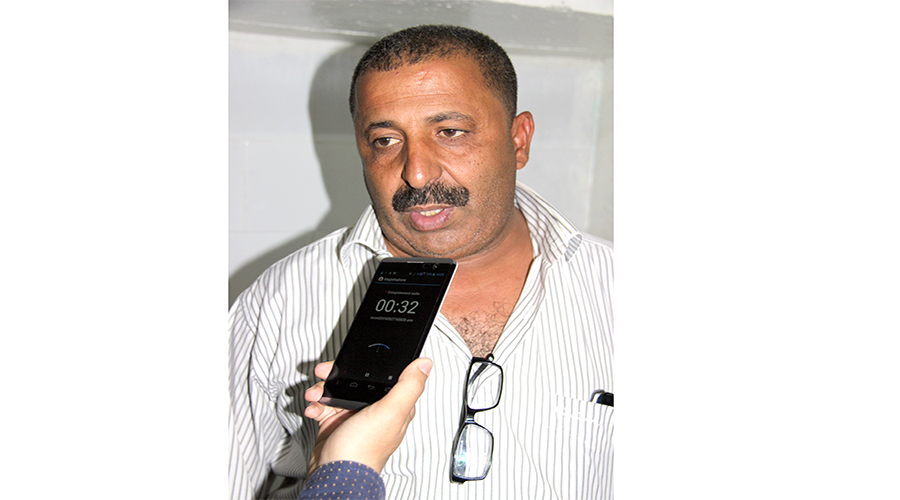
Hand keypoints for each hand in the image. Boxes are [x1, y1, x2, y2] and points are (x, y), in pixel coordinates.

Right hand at [303, 358, 432, 473]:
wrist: (334, 475)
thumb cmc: (363, 451)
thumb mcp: (391, 413)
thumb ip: (409, 386)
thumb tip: (425, 365)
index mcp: (394, 407)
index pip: (389, 377)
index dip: (374, 365)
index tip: (359, 358)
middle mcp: (375, 411)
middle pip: (358, 380)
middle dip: (339, 375)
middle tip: (328, 372)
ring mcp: (354, 417)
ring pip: (339, 390)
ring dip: (324, 389)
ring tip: (317, 395)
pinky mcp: (336, 423)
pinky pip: (325, 405)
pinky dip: (317, 404)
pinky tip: (315, 409)